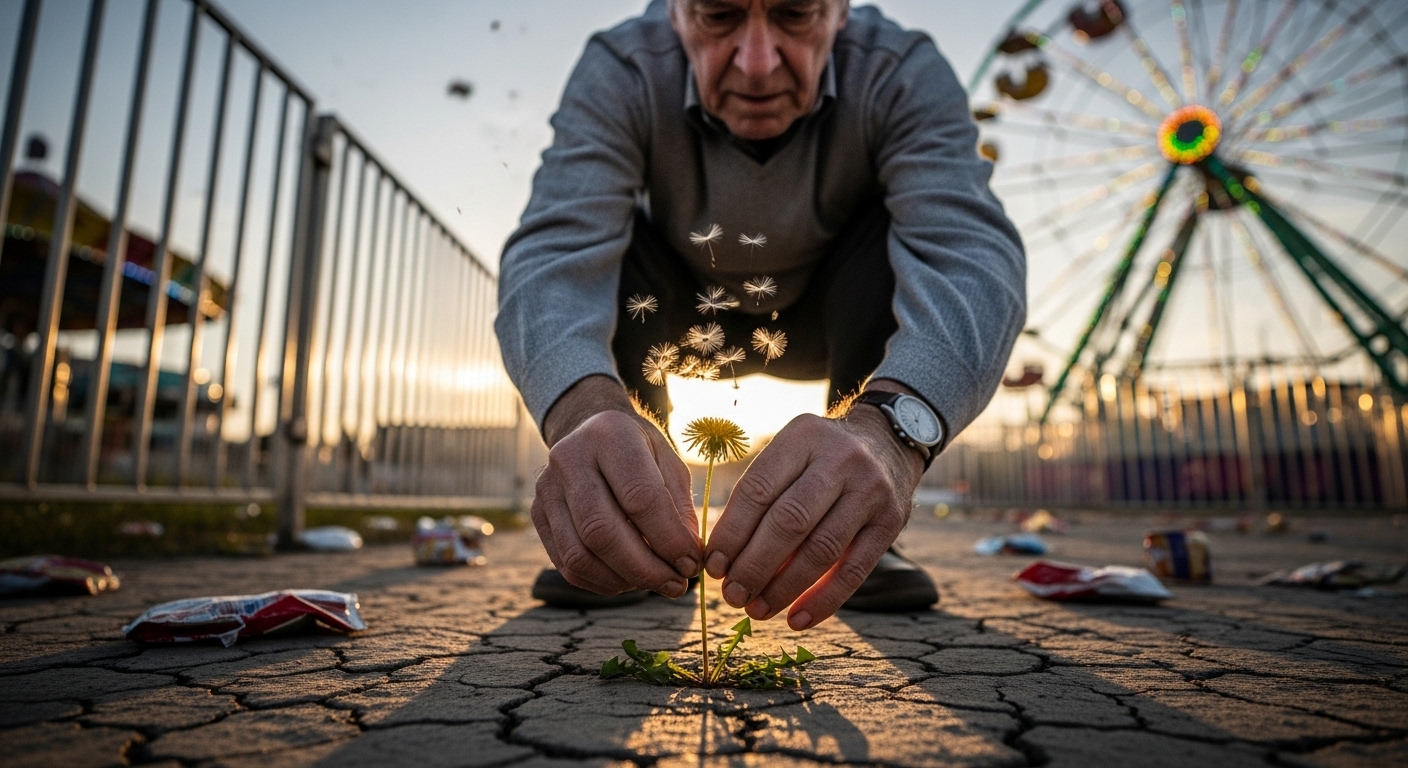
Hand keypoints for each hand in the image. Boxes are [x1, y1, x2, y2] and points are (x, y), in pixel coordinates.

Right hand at [531, 376, 700, 596]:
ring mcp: (546, 488)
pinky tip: (628, 579)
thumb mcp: (670, 464)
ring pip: (579, 555)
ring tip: (655, 583)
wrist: (590, 432)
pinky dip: (602, 582)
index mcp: (610, 435)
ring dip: (623, 581)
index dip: (668, 538)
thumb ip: (679, 509)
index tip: (691, 563)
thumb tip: (686, 560)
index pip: (640, 497)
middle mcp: (569, 458)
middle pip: (601, 531)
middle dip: (644, 568)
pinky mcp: (538, 515)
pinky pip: (566, 565)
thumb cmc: (640, 452)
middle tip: (676, 585)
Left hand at [703, 382, 924, 629]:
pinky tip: (797, 619)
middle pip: (789, 522)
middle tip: (732, 595)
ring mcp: (870, 490)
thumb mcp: (790, 453)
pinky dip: (823, 600)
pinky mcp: (891, 521)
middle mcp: (839, 460)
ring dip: (784, 588)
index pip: (758, 490)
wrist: (886, 443)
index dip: (731, 533)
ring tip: (757, 610)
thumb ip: (760, 494)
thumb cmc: (819, 458)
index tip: (713, 566)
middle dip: (754, 565)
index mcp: (802, 438)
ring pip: (821, 550)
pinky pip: (854, 570)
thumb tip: (723, 559)